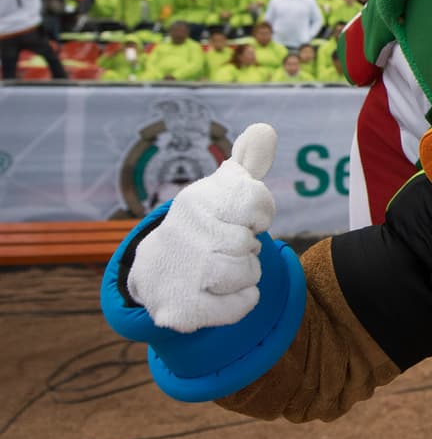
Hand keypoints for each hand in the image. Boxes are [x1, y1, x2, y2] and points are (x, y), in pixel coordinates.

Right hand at [126, 123, 277, 332]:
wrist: (158, 272)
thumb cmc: (204, 225)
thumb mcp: (223, 190)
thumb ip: (249, 162)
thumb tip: (265, 129)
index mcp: (196, 200)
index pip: (254, 200)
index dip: (258, 214)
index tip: (241, 218)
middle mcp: (183, 231)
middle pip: (251, 243)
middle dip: (248, 248)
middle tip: (223, 246)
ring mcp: (180, 271)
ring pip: (249, 274)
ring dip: (245, 275)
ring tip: (220, 268)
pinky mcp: (181, 309)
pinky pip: (242, 305)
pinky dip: (241, 302)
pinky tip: (219, 293)